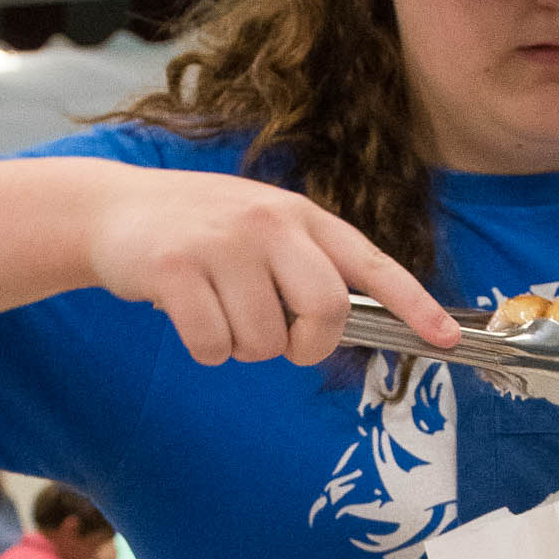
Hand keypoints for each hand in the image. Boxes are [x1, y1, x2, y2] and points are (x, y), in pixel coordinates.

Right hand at [84, 169, 460, 367]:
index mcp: (301, 216)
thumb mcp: (262, 229)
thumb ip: (305, 267)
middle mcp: (269, 222)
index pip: (371, 264)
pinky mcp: (177, 268)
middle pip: (325, 311)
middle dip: (307, 345)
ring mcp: (223, 243)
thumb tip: (341, 328)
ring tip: (218, 310)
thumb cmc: (200, 231)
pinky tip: (187, 315)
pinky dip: (206, 349)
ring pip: (265, 339)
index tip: (446, 340)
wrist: (113, 209)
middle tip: (281, 341)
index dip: (413, 305)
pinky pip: (214, 346)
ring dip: (244, 348)